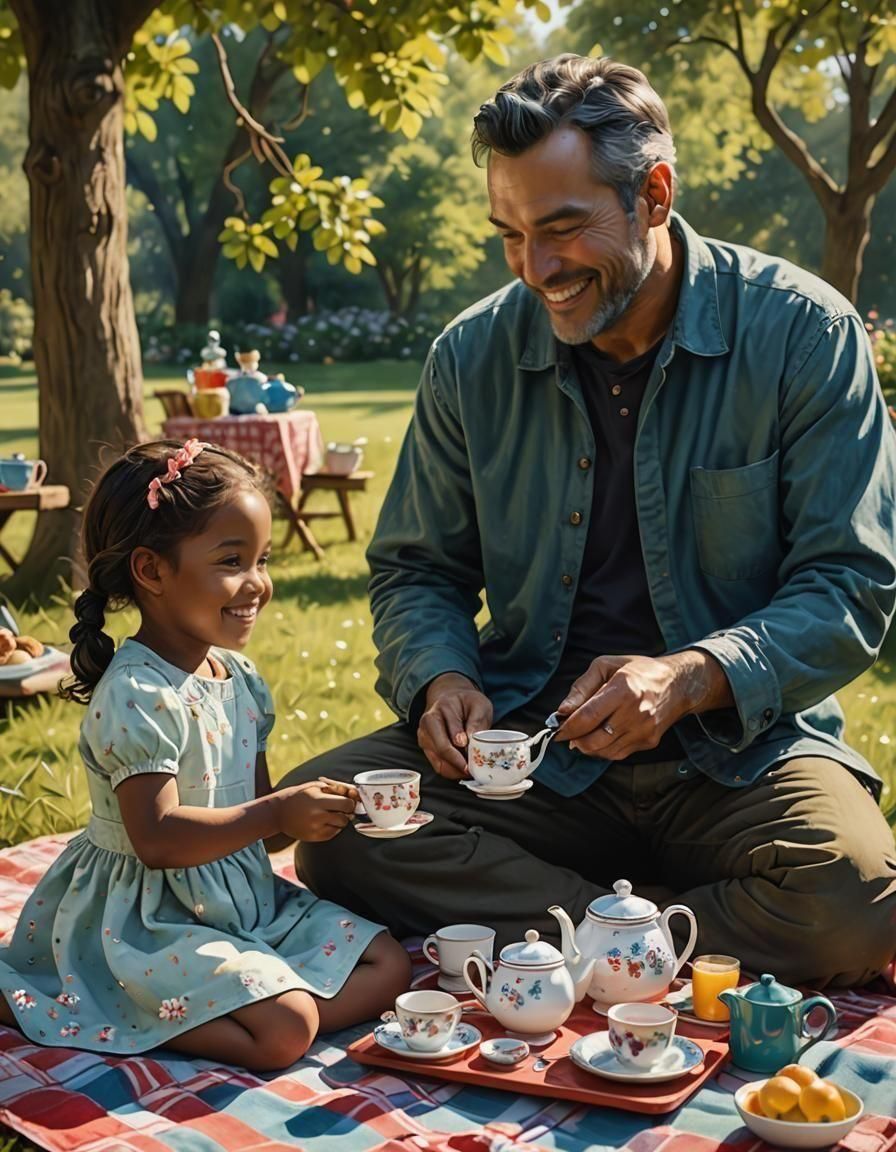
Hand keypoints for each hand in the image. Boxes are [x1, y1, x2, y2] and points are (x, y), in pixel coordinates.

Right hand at [276, 777, 358, 841]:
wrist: (279, 812)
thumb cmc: (301, 795)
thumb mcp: (317, 786)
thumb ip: (337, 789)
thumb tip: (355, 795)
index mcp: (318, 800)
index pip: (346, 805)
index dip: (350, 803)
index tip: (347, 800)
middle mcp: (317, 816)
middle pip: (345, 818)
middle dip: (346, 813)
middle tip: (339, 807)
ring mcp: (315, 829)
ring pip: (340, 827)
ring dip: (339, 820)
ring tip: (328, 813)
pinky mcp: (314, 838)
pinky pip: (333, 834)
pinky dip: (332, 827)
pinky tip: (323, 821)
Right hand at [417, 672, 492, 779]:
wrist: (451, 699)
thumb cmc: (468, 703)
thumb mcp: (479, 705)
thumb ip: (476, 722)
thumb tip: (469, 742)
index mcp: (442, 708)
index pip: (451, 733)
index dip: (463, 749)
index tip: (475, 758)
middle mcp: (428, 722)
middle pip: (441, 749)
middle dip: (459, 763)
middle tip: (474, 770)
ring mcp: (424, 736)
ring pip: (438, 762)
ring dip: (456, 771)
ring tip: (472, 771)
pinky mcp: (426, 748)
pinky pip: (438, 766)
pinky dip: (452, 771)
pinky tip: (463, 770)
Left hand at [552, 651, 728, 759]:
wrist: (678, 683)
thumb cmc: (639, 671)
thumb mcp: (606, 666)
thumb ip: (582, 688)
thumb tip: (563, 711)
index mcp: (623, 689)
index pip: (587, 717)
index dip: (567, 727)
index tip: (557, 729)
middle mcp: (635, 712)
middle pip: (594, 740)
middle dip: (574, 740)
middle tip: (567, 734)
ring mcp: (644, 730)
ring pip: (604, 751)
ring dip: (587, 746)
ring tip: (583, 735)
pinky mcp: (649, 741)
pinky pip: (618, 754)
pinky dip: (603, 749)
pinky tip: (600, 737)